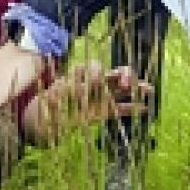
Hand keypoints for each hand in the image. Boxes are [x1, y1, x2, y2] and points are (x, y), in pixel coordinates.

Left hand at [28, 62, 149, 139]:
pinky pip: (117, 108)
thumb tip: (60, 85)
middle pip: (110, 75)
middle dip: (121, 74)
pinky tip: (144, 107)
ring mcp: (97, 98)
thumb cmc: (44, 104)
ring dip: (133, 87)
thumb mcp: (49, 98)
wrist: (41, 119)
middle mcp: (89, 85)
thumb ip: (58, 93)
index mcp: (77, 78)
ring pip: (117, 89)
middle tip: (127, 80)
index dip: (96, 73)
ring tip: (148, 88)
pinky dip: (131, 108)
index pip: (91, 70)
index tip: (97, 80)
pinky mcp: (100, 112)